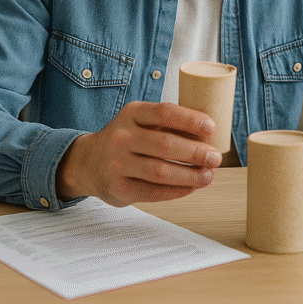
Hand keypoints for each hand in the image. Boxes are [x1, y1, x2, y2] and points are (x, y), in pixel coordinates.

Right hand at [56, 101, 222, 206]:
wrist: (87, 162)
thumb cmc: (126, 140)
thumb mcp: (139, 122)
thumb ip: (167, 125)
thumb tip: (208, 135)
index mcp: (131, 113)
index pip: (165, 112)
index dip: (191, 120)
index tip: (211, 128)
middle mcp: (121, 136)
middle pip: (165, 144)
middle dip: (196, 152)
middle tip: (215, 158)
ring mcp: (117, 163)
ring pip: (161, 171)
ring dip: (190, 175)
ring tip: (208, 176)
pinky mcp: (118, 187)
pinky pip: (154, 191)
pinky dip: (177, 191)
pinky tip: (191, 187)